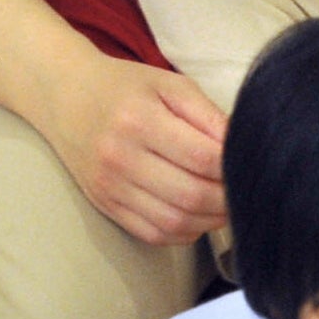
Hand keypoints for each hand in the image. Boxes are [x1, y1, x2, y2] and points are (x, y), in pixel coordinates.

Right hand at [44, 53, 228, 246]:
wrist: (66, 97)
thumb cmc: (126, 87)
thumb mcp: (170, 85)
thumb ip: (209, 115)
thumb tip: (243, 148)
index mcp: (139, 120)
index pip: (202, 157)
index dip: (234, 168)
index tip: (252, 166)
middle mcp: (120, 157)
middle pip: (191, 195)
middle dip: (228, 199)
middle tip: (246, 190)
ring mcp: (110, 187)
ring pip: (174, 222)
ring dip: (210, 220)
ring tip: (225, 204)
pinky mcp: (105, 205)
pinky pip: (152, 234)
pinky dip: (183, 232)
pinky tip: (197, 216)